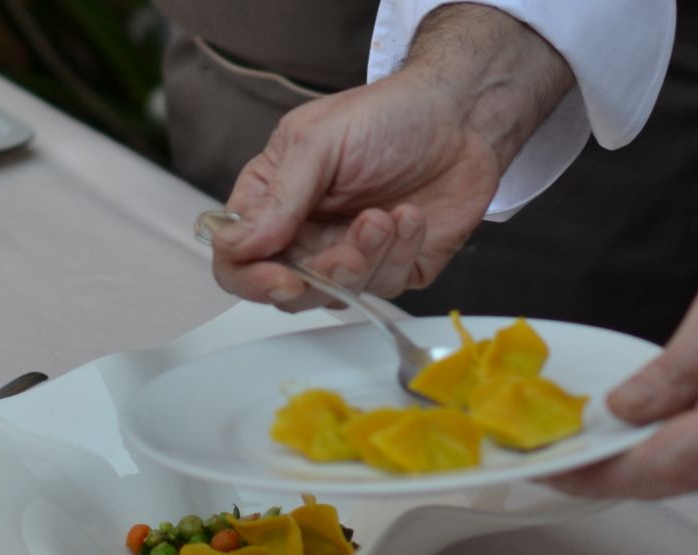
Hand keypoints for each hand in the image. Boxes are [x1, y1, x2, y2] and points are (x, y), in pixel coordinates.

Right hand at [212, 73, 499, 310]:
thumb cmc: (386, 116)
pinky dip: (401, 251)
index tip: (284, 278)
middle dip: (324, 274)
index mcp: (273, 201)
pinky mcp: (395, 268)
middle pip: (288, 291)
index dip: (252, 278)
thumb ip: (277, 197)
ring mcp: (350, 255)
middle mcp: (307, 235)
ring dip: (367, 257)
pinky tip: (411, 216)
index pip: (237, 259)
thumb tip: (240, 245)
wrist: (460, 117)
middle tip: (353, 245)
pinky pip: (387, 286)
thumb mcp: (318, 141)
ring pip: (341, 294)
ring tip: (386, 216)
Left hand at [543, 219, 697, 498]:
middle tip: (548, 461)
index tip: (552, 469)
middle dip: (601, 475)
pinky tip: (624, 437)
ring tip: (575, 450)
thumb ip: (669, 370)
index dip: (596, 472)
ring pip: (680, 476)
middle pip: (664, 481)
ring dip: (626, 467)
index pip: (656, 466)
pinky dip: (656, 454)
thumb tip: (622, 410)